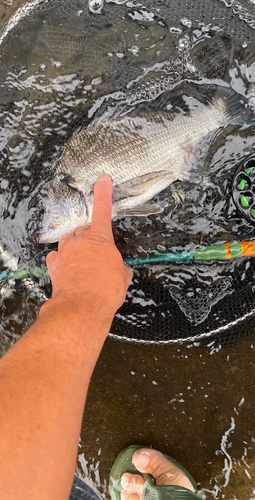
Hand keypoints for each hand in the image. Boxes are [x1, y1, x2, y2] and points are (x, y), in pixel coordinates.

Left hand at [46, 175, 131, 316]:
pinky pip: (56, 257)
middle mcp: (81, 241)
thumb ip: (119, 267)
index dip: (103, 193)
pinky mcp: (55, 265)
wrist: (83, 306)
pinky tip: (68, 271)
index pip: (103, 210)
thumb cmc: (105, 291)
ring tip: (82, 265)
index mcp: (101, 239)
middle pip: (83, 231)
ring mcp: (65, 252)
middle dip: (89, 240)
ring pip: (69, 242)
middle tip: (97, 257)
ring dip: (75, 249)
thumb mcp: (122, 277)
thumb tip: (119, 270)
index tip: (102, 180)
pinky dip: (62, 261)